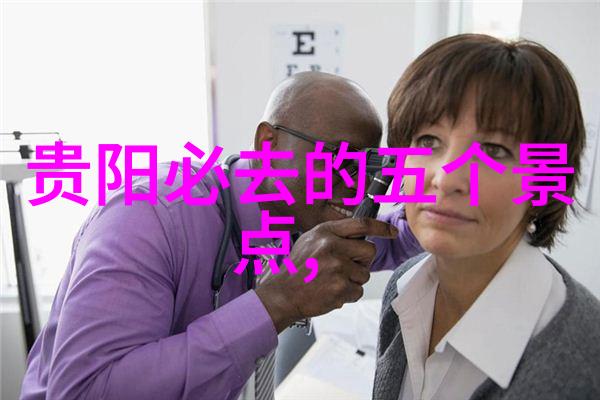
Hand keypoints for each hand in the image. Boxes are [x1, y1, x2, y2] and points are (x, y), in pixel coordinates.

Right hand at [255, 217, 398, 332]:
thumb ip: (334, 235)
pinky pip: (358, 290)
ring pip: (365, 274)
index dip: (381, 228)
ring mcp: (337, 267)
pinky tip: (331, 291)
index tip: (392, 232)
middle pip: (369, 250)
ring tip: (332, 281)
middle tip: (346, 267)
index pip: (361, 224)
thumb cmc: (297, 269)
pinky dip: (348, 294)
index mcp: (325, 232)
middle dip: (362, 261)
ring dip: (353, 280)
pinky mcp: (340, 287)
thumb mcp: (310, 241)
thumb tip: (360, 236)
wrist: (283, 294)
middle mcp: (332, 246)